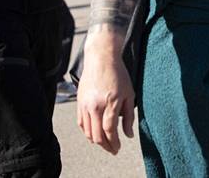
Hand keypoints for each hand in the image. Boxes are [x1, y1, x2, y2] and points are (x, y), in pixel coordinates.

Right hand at [76, 32, 135, 154]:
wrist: (101, 58)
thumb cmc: (118, 74)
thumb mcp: (129, 93)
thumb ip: (129, 116)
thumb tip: (128, 135)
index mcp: (110, 103)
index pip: (110, 131)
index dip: (114, 143)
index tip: (118, 148)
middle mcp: (95, 106)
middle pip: (97, 135)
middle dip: (106, 146)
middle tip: (112, 150)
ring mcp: (85, 104)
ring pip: (87, 132)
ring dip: (96, 141)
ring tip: (105, 143)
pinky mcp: (79, 102)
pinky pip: (81, 123)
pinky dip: (87, 132)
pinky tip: (94, 133)